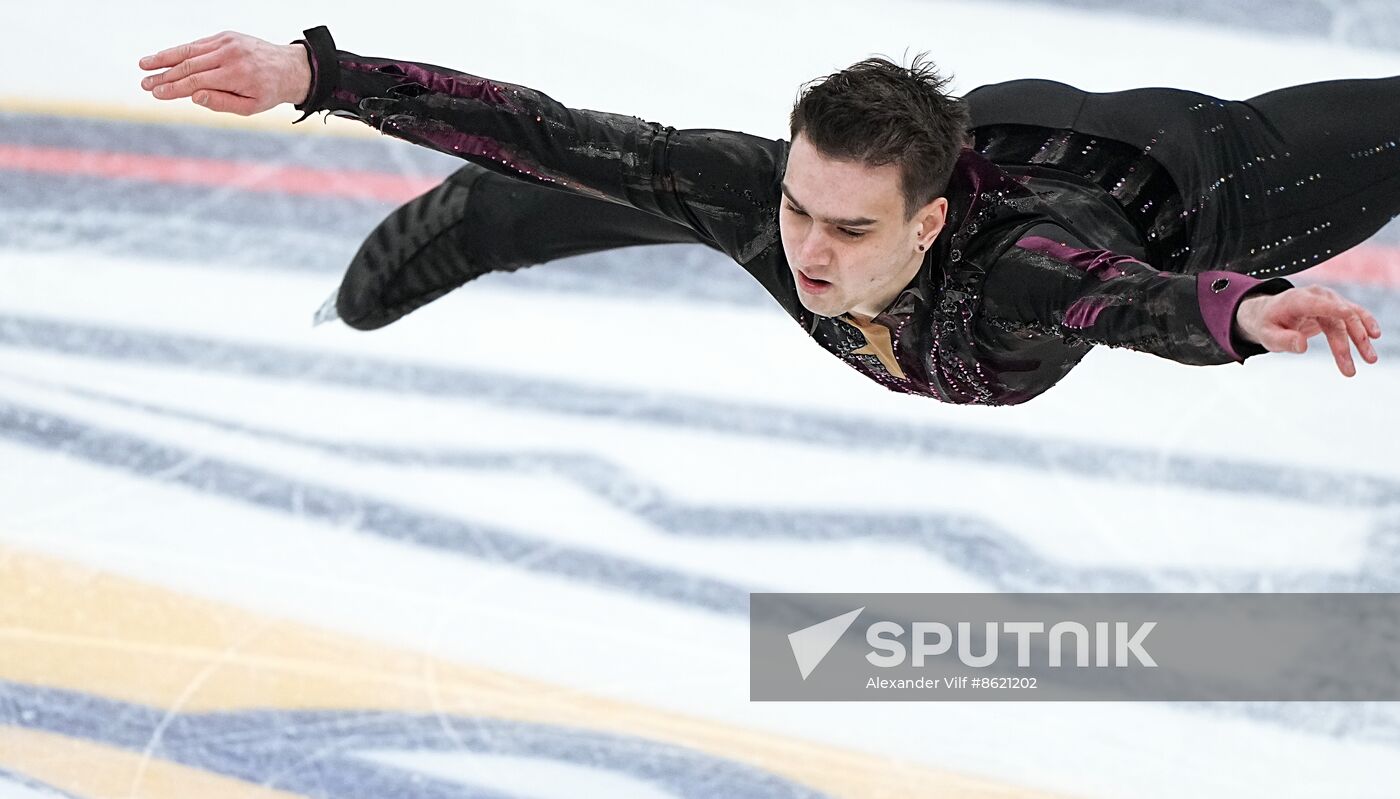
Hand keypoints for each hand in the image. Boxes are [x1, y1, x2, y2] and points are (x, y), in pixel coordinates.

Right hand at [138, 31, 311, 115]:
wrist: (290, 68)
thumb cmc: (269, 92)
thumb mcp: (250, 106)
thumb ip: (222, 103)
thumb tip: (194, 96)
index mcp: (236, 75)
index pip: (196, 81)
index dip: (173, 88)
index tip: (156, 93)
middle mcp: (230, 55)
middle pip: (188, 65)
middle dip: (163, 75)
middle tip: (144, 84)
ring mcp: (227, 42)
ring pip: (190, 50)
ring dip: (165, 58)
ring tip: (144, 65)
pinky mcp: (226, 36)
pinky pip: (199, 44)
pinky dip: (181, 51)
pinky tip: (165, 57)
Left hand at [1233, 284, 1381, 375]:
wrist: (1267, 313)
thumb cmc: (1267, 324)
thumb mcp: (1267, 336)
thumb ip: (1284, 340)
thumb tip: (1302, 346)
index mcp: (1297, 300)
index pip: (1320, 305)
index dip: (1335, 310)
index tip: (1351, 316)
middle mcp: (1316, 296)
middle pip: (1338, 318)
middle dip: (1353, 340)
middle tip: (1365, 360)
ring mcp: (1327, 300)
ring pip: (1349, 319)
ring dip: (1361, 338)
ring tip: (1371, 359)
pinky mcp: (1333, 307)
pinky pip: (1352, 316)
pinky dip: (1364, 325)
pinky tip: (1374, 336)